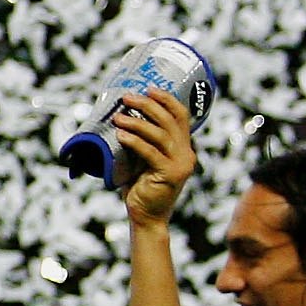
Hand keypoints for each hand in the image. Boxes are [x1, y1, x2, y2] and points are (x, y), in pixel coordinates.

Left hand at [115, 90, 198, 227]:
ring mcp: (181, 165)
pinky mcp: (170, 175)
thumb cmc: (141, 186)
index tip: (149, 88)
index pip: (181, 116)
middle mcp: (187, 154)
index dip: (167, 100)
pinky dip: (135, 141)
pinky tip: (121, 135)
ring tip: (118, 117)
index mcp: (183, 147)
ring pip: (160, 134)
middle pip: (170, 120)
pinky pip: (150, 153)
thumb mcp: (144, 159)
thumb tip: (122, 115)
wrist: (146, 216)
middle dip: (148, 105)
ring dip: (137, 122)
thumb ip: (142, 141)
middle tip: (127, 97)